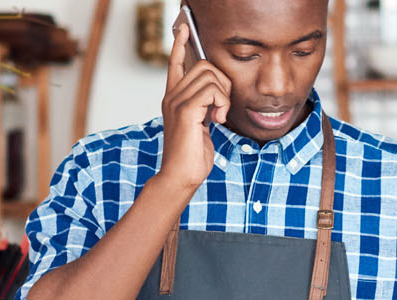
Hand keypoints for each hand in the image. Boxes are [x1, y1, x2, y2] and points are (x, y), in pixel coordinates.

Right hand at [157, 13, 229, 187]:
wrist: (181, 175)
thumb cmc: (192, 155)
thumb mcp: (200, 124)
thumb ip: (204, 106)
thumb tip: (217, 93)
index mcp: (174, 98)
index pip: (175, 63)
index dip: (179, 44)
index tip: (182, 28)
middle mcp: (172, 96)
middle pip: (204, 65)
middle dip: (223, 82)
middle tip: (222, 106)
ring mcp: (176, 101)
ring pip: (210, 75)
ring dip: (224, 95)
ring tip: (219, 115)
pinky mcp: (185, 109)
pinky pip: (212, 90)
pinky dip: (222, 102)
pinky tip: (218, 118)